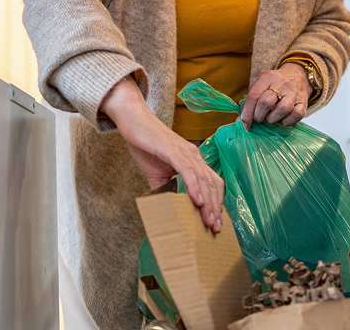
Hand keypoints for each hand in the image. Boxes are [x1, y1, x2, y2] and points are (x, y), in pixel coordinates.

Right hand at [101, 77, 223, 232]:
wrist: (133, 121)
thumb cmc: (146, 145)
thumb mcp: (156, 173)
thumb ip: (164, 189)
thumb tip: (166, 208)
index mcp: (193, 161)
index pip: (212, 185)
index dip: (216, 204)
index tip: (215, 224)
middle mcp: (194, 156)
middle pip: (212, 185)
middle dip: (216, 208)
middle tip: (215, 229)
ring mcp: (185, 152)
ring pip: (203, 180)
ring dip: (208, 202)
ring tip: (209, 221)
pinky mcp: (173, 150)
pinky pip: (187, 171)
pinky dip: (194, 186)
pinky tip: (197, 201)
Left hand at [240, 64, 310, 128]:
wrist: (298, 76)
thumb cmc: (276, 84)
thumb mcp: (262, 86)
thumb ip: (251, 102)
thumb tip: (241, 122)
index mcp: (267, 78)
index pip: (253, 96)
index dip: (247, 112)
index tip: (245, 123)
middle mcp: (281, 84)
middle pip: (266, 103)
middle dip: (259, 116)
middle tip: (259, 119)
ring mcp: (294, 93)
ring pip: (282, 110)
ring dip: (272, 119)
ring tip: (270, 119)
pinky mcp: (303, 103)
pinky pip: (296, 115)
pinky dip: (287, 122)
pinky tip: (282, 120)